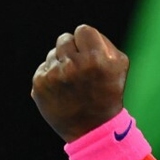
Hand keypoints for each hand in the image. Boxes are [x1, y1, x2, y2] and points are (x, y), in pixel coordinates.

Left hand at [32, 24, 127, 142]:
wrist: (92, 128)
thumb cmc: (108, 92)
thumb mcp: (119, 66)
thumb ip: (104, 43)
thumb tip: (82, 34)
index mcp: (96, 58)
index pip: (83, 30)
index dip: (87, 41)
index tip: (90, 54)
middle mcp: (73, 65)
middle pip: (65, 38)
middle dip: (72, 50)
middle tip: (80, 68)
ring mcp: (54, 75)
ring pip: (53, 53)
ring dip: (61, 62)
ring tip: (72, 81)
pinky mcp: (40, 84)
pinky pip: (43, 67)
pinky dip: (51, 76)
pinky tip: (61, 89)